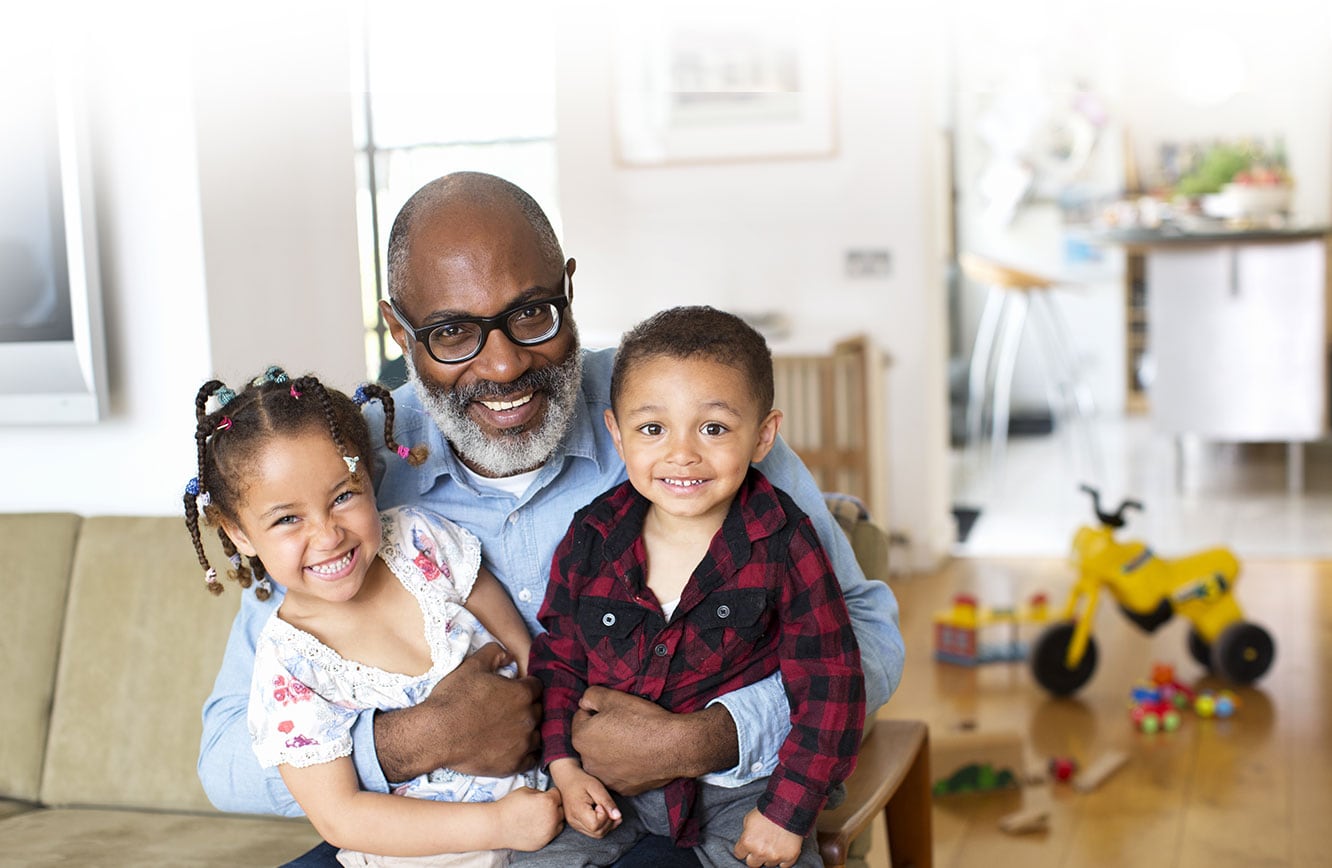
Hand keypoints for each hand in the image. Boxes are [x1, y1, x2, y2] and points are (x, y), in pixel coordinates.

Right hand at [374, 643, 541, 780]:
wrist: (436, 734)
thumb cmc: (453, 699)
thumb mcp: (472, 666)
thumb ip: (494, 653)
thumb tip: (508, 654)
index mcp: (522, 693)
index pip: (536, 686)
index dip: (525, 686)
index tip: (514, 690)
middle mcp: (527, 718)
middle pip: (539, 710)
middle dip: (527, 707)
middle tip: (509, 710)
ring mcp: (522, 743)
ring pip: (537, 734)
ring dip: (528, 730)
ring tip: (510, 730)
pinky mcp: (514, 764)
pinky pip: (531, 758)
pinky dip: (525, 753)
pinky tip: (512, 748)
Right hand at [496, 786, 564, 851]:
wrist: (497, 825)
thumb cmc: (509, 806)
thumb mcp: (526, 790)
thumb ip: (540, 792)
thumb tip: (546, 795)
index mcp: (548, 801)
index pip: (558, 794)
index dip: (551, 793)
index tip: (545, 795)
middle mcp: (552, 817)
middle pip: (561, 809)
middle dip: (554, 806)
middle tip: (542, 806)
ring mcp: (549, 831)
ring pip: (559, 823)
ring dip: (553, 819)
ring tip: (539, 817)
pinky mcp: (544, 842)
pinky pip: (551, 834)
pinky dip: (547, 830)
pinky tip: (535, 826)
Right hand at [549, 758, 621, 838]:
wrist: (567, 779)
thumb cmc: (582, 781)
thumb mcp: (597, 787)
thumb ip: (607, 802)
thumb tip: (618, 816)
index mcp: (577, 811)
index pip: (596, 825)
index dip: (604, 816)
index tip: (601, 804)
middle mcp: (574, 821)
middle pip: (597, 833)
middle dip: (609, 822)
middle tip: (607, 807)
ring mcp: (574, 824)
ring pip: (596, 834)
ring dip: (607, 825)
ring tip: (606, 810)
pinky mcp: (577, 825)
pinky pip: (593, 832)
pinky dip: (601, 826)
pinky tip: (603, 814)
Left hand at [570, 686, 736, 795]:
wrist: (673, 746)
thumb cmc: (642, 720)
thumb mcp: (613, 697)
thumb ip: (591, 696)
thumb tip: (584, 703)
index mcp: (581, 737)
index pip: (581, 717)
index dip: (598, 711)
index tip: (614, 711)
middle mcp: (588, 762)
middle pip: (590, 740)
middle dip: (601, 732)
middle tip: (624, 725)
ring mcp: (605, 778)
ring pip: (603, 758)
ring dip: (611, 750)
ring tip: (632, 741)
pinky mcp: (622, 788)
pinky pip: (618, 773)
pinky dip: (625, 765)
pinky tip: (639, 755)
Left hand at [733, 808, 802, 867]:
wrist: (788, 807)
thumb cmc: (767, 810)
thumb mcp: (749, 819)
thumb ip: (746, 834)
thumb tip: (745, 842)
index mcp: (747, 841)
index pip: (739, 854)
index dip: (743, 849)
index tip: (747, 846)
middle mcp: (760, 852)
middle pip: (752, 864)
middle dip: (754, 856)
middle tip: (759, 847)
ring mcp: (775, 856)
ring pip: (768, 864)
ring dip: (769, 856)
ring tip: (773, 844)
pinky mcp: (789, 857)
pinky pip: (783, 866)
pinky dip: (782, 859)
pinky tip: (782, 850)